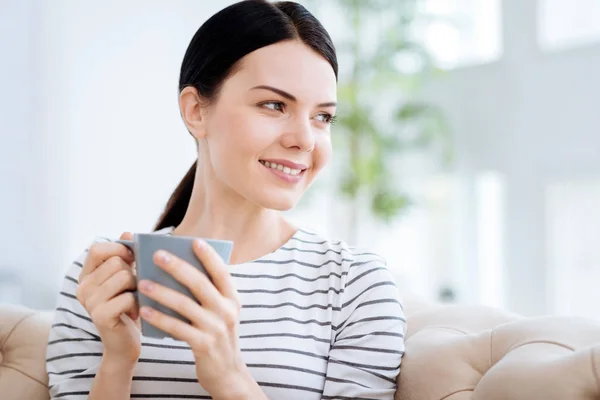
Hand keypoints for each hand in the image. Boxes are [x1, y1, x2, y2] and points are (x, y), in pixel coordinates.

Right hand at [77, 231, 140, 365]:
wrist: (124, 345)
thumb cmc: (128, 308)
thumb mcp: (126, 279)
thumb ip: (125, 257)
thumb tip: (128, 232)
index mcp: (86, 276)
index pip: (97, 249)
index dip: (118, 248)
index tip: (133, 258)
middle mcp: (82, 288)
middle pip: (116, 262)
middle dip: (133, 272)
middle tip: (135, 289)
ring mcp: (89, 302)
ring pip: (124, 277)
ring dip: (138, 287)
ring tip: (136, 299)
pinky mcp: (100, 316)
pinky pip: (128, 297)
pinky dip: (138, 303)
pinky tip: (135, 313)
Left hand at [137, 239, 254, 398]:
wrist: (227, 372)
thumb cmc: (217, 334)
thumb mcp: (221, 312)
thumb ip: (209, 292)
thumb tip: (180, 267)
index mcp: (232, 298)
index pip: (221, 272)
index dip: (209, 256)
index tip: (194, 241)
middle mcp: (227, 311)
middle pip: (200, 284)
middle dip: (177, 268)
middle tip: (157, 255)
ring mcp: (216, 328)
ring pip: (185, 305)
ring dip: (162, 292)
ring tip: (142, 282)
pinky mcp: (203, 345)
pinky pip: (177, 328)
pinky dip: (159, 318)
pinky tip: (144, 310)